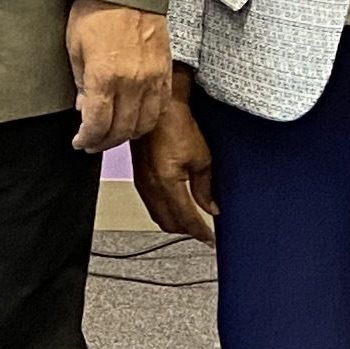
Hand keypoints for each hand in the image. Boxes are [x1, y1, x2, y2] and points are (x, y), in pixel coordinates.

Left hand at [64, 0, 171, 151]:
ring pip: (143, 124)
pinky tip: (135, 120)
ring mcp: (153, 78)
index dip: (86, 139)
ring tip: (112, 135)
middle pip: (121, 130)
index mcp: (105, 76)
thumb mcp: (75, 48)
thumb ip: (81, 83)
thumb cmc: (95, 12)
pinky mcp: (166, 72)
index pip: (97, 124)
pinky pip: (160, 108)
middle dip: (104, 142)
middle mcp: (132, 82)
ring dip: (126, 135)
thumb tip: (85, 109)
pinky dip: (147, 120)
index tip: (79, 142)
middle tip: (92, 143)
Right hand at [130, 89, 216, 242]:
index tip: (210, 239)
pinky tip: (175, 206)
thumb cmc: (177, 124)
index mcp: (167, 183)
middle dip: (187, 231)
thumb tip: (210, 207)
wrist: (159, 109)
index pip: (186, 218)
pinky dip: (165, 211)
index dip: (200, 232)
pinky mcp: (138, 177)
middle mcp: (151, 187)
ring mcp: (142, 183)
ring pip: (158, 216)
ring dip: (175, 222)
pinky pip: (151, 204)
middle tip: (203, 232)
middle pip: (169, 223)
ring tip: (191, 222)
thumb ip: (205, 188)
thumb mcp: (201, 158)